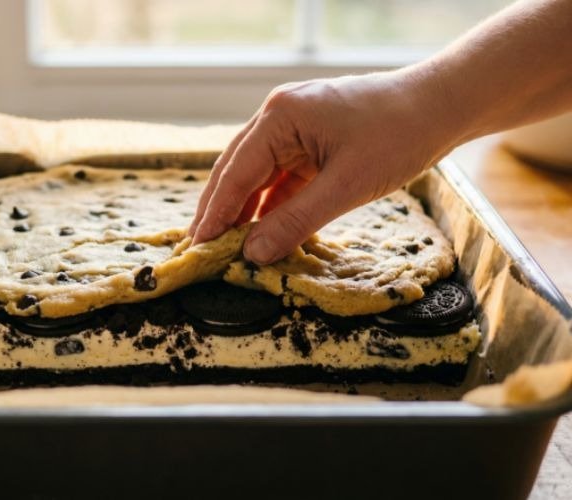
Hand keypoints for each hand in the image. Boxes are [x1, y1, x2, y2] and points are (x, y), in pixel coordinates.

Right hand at [189, 71, 456, 263]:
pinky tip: (265, 230)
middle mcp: (279, 116)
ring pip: (258, 175)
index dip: (216, 212)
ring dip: (246, 210)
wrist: (442, 105)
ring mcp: (294, 126)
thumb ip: (295, 221)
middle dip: (221, 210)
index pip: (236, 171)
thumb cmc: (399, 135)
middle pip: (238, 170)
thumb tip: (253, 253)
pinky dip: (273, 204)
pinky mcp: (311, 140)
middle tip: (202, 249)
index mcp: (280, 116)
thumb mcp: (346, 186)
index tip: (199, 246)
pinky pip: (282, 176)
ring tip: (228, 245)